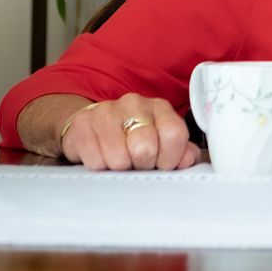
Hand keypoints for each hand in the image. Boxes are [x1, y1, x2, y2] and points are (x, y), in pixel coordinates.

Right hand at [59, 94, 200, 170]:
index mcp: (160, 108)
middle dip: (143, 164)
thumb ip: (180, 152)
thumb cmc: (130, 139)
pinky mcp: (82, 123)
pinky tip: (102, 158)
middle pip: (145, 147)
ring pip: (119, 157)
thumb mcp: (160, 143)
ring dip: (120, 167)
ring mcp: (107, 110)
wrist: (90, 128)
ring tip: (120, 160)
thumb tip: (189, 159)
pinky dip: (100, 167)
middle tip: (138, 163)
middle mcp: (135, 103)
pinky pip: (95, 161)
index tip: (162, 165)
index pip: (174, 133)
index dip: (170, 158)